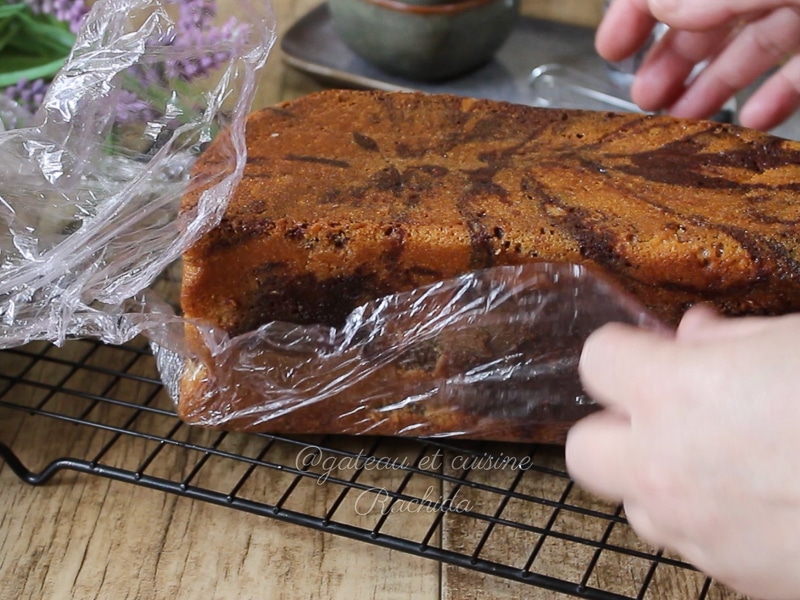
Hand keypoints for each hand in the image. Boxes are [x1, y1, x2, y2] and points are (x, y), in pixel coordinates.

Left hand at [566, 306, 799, 599]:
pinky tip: (768, 505)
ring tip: (727, 463)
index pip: (598, 359)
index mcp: (676, 394)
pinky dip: (711, 522)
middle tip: (669, 414)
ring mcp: (700, 533)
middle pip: (587, 448)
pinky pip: (695, 546)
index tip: (655, 350)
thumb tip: (694, 335)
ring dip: (663, 480)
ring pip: (638, 506)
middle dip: (618, 428)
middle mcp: (668, 468)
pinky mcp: (739, 579)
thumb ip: (733, 340)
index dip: (627, 350)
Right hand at [597, 0, 799, 129]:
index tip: (611, 49)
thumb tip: (660, 6)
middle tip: (645, 98)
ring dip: (711, 88)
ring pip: (751, 48)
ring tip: (684, 119)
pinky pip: (798, 70)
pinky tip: (753, 120)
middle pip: (708, 17)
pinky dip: (773, 97)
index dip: (633, 12)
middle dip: (670, 61)